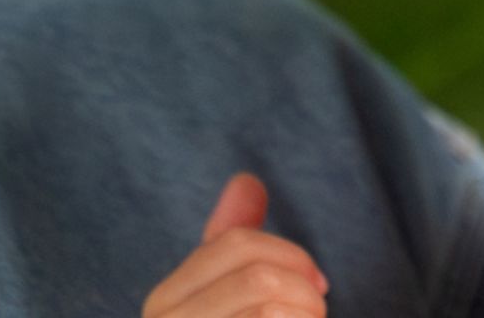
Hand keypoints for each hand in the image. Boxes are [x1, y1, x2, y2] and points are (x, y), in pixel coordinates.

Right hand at [142, 172, 329, 316]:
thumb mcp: (237, 296)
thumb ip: (237, 245)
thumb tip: (245, 179)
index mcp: (165, 300)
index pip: (235, 243)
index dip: (290, 255)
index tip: (318, 285)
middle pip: (256, 274)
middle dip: (302, 289)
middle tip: (316, 312)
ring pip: (266, 301)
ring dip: (306, 313)